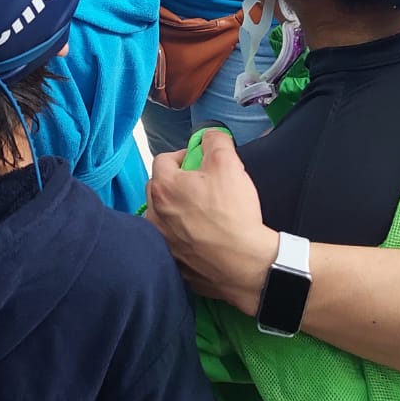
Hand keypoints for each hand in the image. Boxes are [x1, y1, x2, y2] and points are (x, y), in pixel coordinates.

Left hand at [145, 129, 278, 314]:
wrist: (245, 265)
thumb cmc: (234, 214)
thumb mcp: (229, 164)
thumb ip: (215, 141)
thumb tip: (209, 135)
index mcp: (163, 187)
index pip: (164, 159)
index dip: (184, 156)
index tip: (202, 163)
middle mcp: (154, 214)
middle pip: (159, 187)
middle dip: (177, 182)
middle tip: (203, 187)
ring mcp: (161, 241)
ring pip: (162, 216)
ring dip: (175, 211)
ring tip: (201, 214)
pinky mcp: (172, 262)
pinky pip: (172, 242)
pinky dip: (182, 237)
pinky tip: (202, 237)